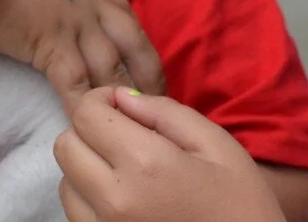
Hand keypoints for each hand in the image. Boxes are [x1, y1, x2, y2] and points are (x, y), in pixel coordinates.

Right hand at [0, 0, 163, 114]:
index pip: (128, 21)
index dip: (141, 51)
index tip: (147, 75)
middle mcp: (91, 3)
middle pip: (135, 45)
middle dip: (148, 78)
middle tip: (154, 108)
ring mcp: (74, 21)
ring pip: (110, 66)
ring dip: (117, 97)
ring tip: (124, 126)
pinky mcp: (51, 40)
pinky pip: (75, 81)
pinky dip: (82, 105)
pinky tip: (84, 124)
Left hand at [54, 88, 285, 221]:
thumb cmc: (242, 206)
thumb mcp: (217, 145)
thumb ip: (164, 112)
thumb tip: (122, 98)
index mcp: (145, 164)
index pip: (85, 115)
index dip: (99, 100)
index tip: (120, 105)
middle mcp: (114, 200)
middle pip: (65, 146)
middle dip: (89, 131)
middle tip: (121, 134)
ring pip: (65, 181)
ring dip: (86, 167)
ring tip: (125, 171)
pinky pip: (76, 215)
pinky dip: (90, 199)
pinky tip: (125, 198)